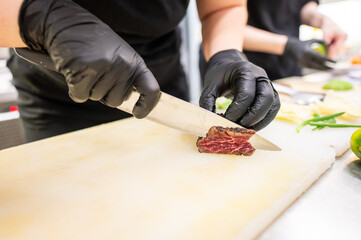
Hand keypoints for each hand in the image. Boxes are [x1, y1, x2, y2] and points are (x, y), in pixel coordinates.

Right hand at [19, 0, 159, 117]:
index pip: (151, 90)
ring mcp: (106, 67)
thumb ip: (127, 77)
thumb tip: (133, 107)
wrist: (69, 23)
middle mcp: (124, 65)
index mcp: (136, 63)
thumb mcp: (120, 57)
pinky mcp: (86, 70)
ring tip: (86, 67)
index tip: (138, 114)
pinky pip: (80, 96)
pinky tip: (75, 70)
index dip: (146, 106)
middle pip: (115, 101)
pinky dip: (74, 89)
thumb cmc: (95, 44)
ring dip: (88, 88)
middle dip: (103, 93)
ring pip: (96, 98)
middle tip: (96, 73)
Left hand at [199, 49, 279, 130]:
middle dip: (252, 117)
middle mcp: (261, 76)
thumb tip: (209, 120)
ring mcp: (269, 84)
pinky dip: (265, 120)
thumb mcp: (210, 85)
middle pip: (265, 99)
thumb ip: (207, 101)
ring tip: (245, 130)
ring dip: (260, 121)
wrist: (228, 65)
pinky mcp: (271, 93)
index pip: (246, 94)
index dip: (237, 111)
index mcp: (246, 71)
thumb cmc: (220, 74)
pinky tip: (252, 127)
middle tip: (238, 127)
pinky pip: (273, 109)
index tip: (225, 120)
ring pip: (273, 105)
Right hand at [284, 37, 334, 69]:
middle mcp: (305, 59)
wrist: (289, 48)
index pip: (321, 58)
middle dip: (326, 68)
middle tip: (333, 68)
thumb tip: (329, 45)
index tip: (335, 62)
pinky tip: (321, 67)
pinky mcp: (300, 65)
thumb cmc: (302, 43)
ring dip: (321, 69)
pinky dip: (316, 67)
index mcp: (308, 52)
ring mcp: (302, 63)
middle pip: (318, 66)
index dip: (329, 60)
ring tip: (328, 69)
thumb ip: (321, 42)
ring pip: (314, 68)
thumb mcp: (312, 40)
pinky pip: (310, 67)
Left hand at [321, 16, 346, 57]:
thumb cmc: (327, 27)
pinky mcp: (338, 40)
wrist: (326, 23)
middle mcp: (344, 38)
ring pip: (335, 48)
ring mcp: (341, 39)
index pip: (338, 47)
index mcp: (343, 36)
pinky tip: (325, 47)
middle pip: (337, 48)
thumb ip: (327, 39)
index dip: (332, 52)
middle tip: (325, 56)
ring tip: (323, 51)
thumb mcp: (326, 33)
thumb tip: (327, 43)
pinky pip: (333, 46)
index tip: (328, 57)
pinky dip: (329, 47)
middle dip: (331, 52)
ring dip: (330, 50)